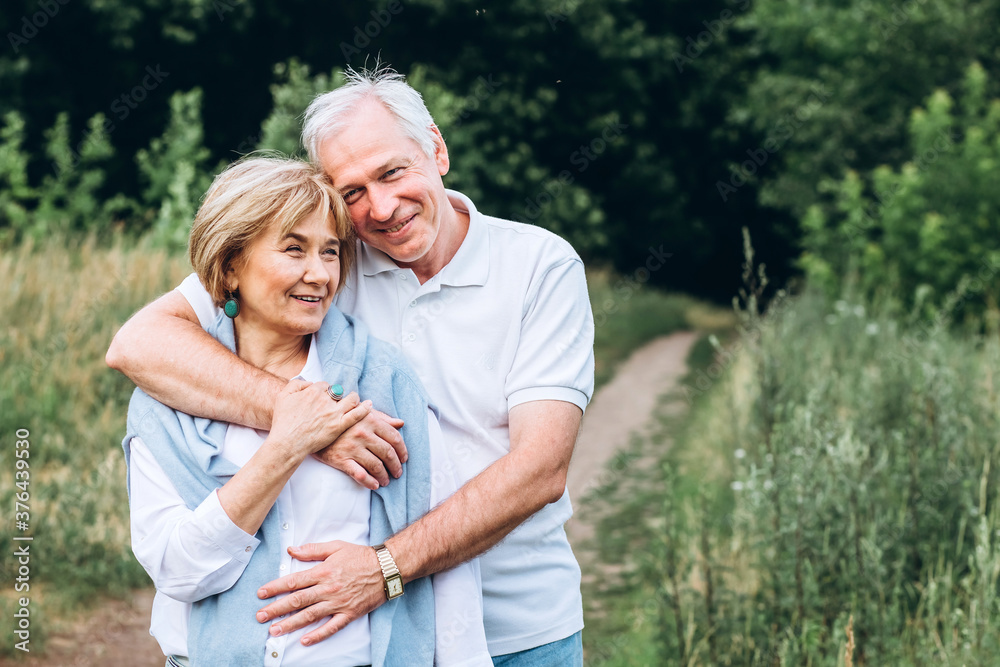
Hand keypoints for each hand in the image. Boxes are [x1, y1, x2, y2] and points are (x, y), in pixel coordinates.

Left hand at [255, 541, 385, 645]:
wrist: (387, 568)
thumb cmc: (361, 556)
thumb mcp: (336, 546)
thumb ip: (313, 550)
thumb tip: (292, 550)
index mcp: (324, 571)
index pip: (294, 581)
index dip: (276, 587)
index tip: (261, 593)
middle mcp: (328, 589)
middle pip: (298, 600)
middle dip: (277, 608)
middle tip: (260, 616)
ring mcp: (338, 603)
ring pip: (310, 616)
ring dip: (290, 624)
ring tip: (275, 630)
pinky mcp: (349, 613)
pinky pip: (331, 627)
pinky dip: (318, 635)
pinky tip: (304, 640)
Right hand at [269, 381, 371, 457]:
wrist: (287, 443)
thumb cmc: (283, 422)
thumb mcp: (283, 396)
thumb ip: (296, 384)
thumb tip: (309, 383)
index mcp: (312, 391)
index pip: (325, 385)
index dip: (325, 391)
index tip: (325, 398)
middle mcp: (325, 400)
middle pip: (339, 391)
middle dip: (340, 395)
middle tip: (339, 402)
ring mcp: (333, 413)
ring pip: (351, 399)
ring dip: (354, 399)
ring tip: (355, 401)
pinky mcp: (339, 426)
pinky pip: (357, 414)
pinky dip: (365, 408)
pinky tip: (369, 405)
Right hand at [313, 410, 406, 489]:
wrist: (315, 428)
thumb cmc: (343, 422)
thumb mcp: (363, 415)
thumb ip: (382, 419)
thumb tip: (401, 423)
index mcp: (371, 420)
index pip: (394, 438)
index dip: (402, 450)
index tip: (404, 459)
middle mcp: (363, 433)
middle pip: (387, 453)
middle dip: (396, 466)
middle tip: (398, 473)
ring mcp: (352, 447)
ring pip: (376, 466)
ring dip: (384, 476)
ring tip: (386, 481)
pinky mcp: (341, 459)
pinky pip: (360, 474)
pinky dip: (369, 482)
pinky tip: (374, 485)